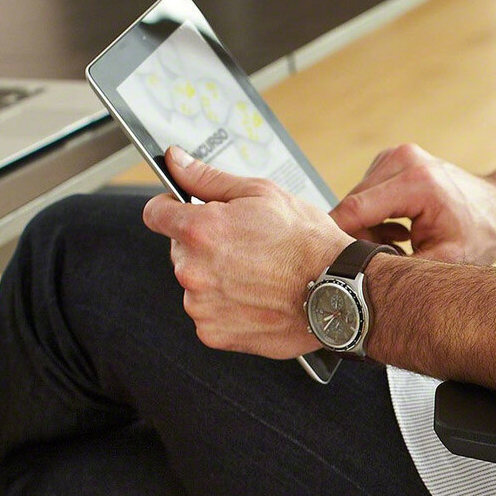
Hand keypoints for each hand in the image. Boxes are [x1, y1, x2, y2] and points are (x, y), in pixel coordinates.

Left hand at [142, 147, 348, 358]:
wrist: (339, 291)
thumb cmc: (308, 243)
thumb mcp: (262, 194)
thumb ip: (208, 179)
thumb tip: (176, 161)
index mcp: (200, 230)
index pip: (155, 213)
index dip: (172, 208)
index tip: (187, 212)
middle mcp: (193, 269)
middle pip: (180, 251)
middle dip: (205, 246)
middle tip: (247, 248)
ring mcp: (201, 305)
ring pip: (196, 284)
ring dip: (217, 279)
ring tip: (258, 276)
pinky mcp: (214, 333)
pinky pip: (209, 315)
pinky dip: (228, 309)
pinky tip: (257, 298)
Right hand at [331, 143, 495, 265]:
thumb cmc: (480, 234)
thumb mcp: (445, 261)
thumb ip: (402, 268)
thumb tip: (365, 278)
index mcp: (416, 182)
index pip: (355, 208)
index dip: (337, 236)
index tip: (328, 260)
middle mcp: (403, 160)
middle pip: (352, 204)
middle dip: (357, 236)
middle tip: (383, 259)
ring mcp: (396, 156)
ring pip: (356, 200)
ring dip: (368, 227)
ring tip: (399, 243)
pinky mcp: (393, 160)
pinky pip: (366, 193)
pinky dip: (375, 215)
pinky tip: (400, 231)